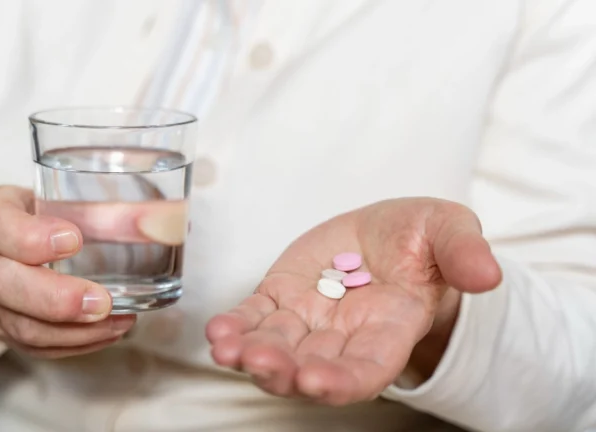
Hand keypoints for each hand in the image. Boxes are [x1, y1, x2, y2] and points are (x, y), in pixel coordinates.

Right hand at [0, 186, 135, 357]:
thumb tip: (171, 218)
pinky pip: (37, 347)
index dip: (31, 237)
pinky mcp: (8, 332)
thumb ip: (99, 205)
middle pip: (2, 284)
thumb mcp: (52, 198)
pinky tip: (112, 331)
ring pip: (21, 326)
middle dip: (54, 297)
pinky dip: (77, 344)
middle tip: (101, 299)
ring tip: (119, 320)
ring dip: (73, 330)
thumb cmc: (29, 220)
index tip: (74, 239)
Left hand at [206, 198, 501, 404]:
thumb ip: (465, 253)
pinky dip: (236, 326)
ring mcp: (309, 318)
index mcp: (392, 326)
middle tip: (261, 362)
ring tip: (228, 349)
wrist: (386, 233)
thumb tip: (488, 275)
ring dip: (251, 352)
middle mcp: (346, 334)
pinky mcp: (281, 297)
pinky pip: (255, 317)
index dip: (344, 378)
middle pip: (314, 365)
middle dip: (286, 370)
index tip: (317, 381)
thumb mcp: (450, 232)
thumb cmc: (422, 239)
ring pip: (278, 346)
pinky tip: (218, 332)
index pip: (369, 365)